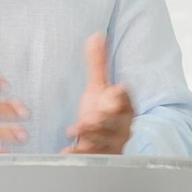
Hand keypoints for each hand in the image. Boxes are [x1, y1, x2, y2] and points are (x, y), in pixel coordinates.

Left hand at [62, 33, 133, 154]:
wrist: (100, 138)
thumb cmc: (101, 109)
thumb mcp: (98, 86)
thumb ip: (97, 63)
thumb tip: (96, 35)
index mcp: (123, 106)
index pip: (125, 100)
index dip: (121, 95)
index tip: (116, 89)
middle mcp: (120, 126)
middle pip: (114, 123)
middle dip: (104, 120)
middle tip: (92, 117)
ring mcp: (111, 142)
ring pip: (103, 141)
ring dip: (90, 136)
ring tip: (74, 131)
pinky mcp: (99, 155)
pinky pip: (90, 157)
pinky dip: (78, 155)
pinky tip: (67, 152)